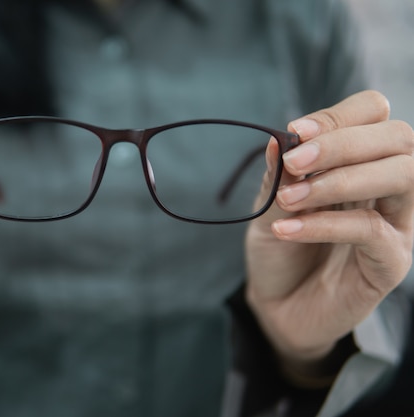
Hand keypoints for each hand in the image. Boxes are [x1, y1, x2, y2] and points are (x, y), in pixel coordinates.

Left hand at [245, 90, 413, 382]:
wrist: (278, 303)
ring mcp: (397, 223)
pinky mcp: (392, 262)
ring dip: (340, 180)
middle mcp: (388, 186)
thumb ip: (279, 174)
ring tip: (290, 197)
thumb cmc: (280, 247)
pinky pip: (371, 230)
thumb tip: (278, 137)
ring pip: (402, 177)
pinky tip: (287, 228)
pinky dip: (324, 224)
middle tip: (293, 163)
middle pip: (398, 139)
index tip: (295, 132)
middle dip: (341, 143)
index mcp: (360, 161)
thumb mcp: (270, 204)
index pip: (374, 115)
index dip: (338, 117)